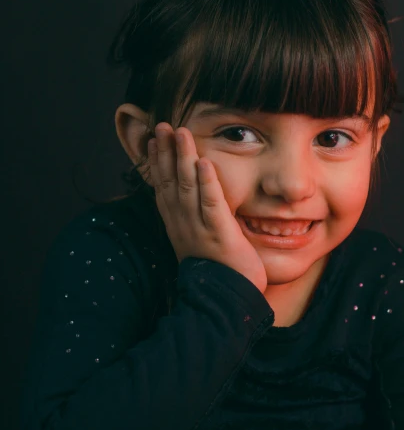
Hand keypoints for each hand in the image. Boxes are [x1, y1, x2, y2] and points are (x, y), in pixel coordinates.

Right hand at [148, 123, 267, 294]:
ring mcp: (199, 229)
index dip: (157, 163)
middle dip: (165, 152)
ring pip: (187, 187)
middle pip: (170, 182)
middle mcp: (183, 225)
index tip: (153, 141)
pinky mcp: (218, 234)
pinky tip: (204, 163)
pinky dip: (207, 183)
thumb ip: (197, 222)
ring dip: (182, 158)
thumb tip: (197, 204)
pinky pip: (211, 204)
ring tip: (180, 133)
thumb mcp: (200, 244)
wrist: (225, 303)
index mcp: (178, 226)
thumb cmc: (219, 274)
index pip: (163, 188)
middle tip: (161, 126)